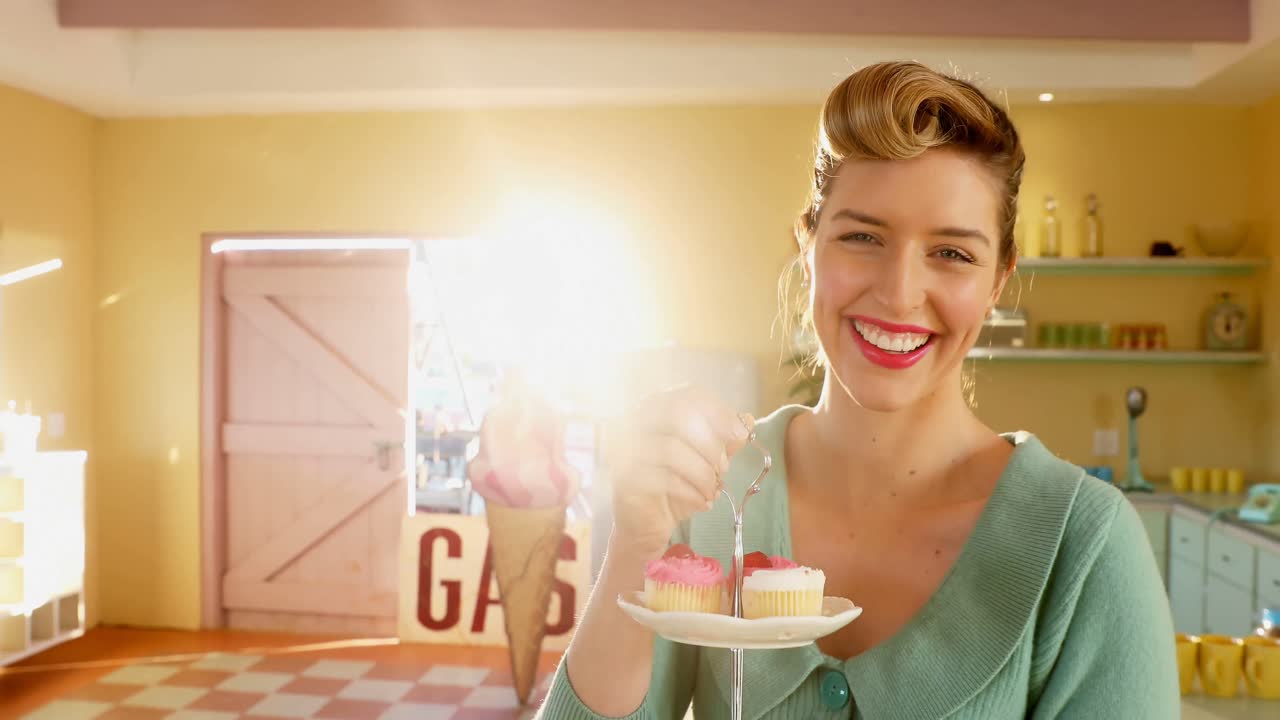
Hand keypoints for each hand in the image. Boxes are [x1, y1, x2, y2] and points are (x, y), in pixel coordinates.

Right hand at [602, 386, 752, 557]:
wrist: (647, 523)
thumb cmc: (676, 485)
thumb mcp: (707, 461)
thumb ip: (725, 440)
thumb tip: (746, 420)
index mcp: (657, 408)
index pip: (690, 395)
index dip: (720, 413)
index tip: (740, 435)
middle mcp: (636, 421)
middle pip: (678, 414)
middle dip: (710, 443)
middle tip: (724, 468)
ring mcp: (626, 448)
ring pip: (671, 449)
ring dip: (702, 472)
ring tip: (712, 490)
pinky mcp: (625, 478)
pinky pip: (663, 479)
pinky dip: (691, 492)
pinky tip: (702, 502)